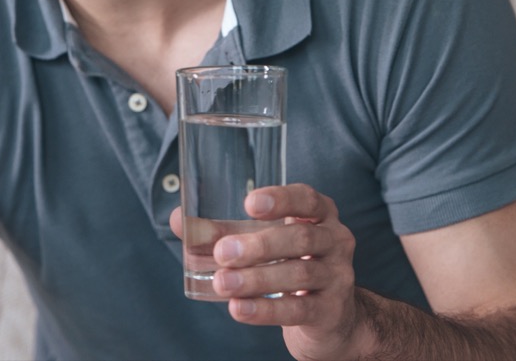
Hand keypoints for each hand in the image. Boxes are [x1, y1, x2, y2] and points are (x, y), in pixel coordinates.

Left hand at [171, 183, 368, 360]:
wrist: (329, 317)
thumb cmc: (289, 265)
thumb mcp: (262, 244)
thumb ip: (222, 232)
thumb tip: (178, 221)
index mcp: (319, 214)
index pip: (306, 199)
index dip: (281, 199)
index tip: (250, 203)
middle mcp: (335, 240)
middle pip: (301, 237)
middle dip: (260, 245)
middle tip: (223, 252)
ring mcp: (337, 276)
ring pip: (299, 273)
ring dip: (256, 278)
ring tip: (223, 283)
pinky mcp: (330, 311)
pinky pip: (298, 309)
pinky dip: (265, 309)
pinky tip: (239, 309)